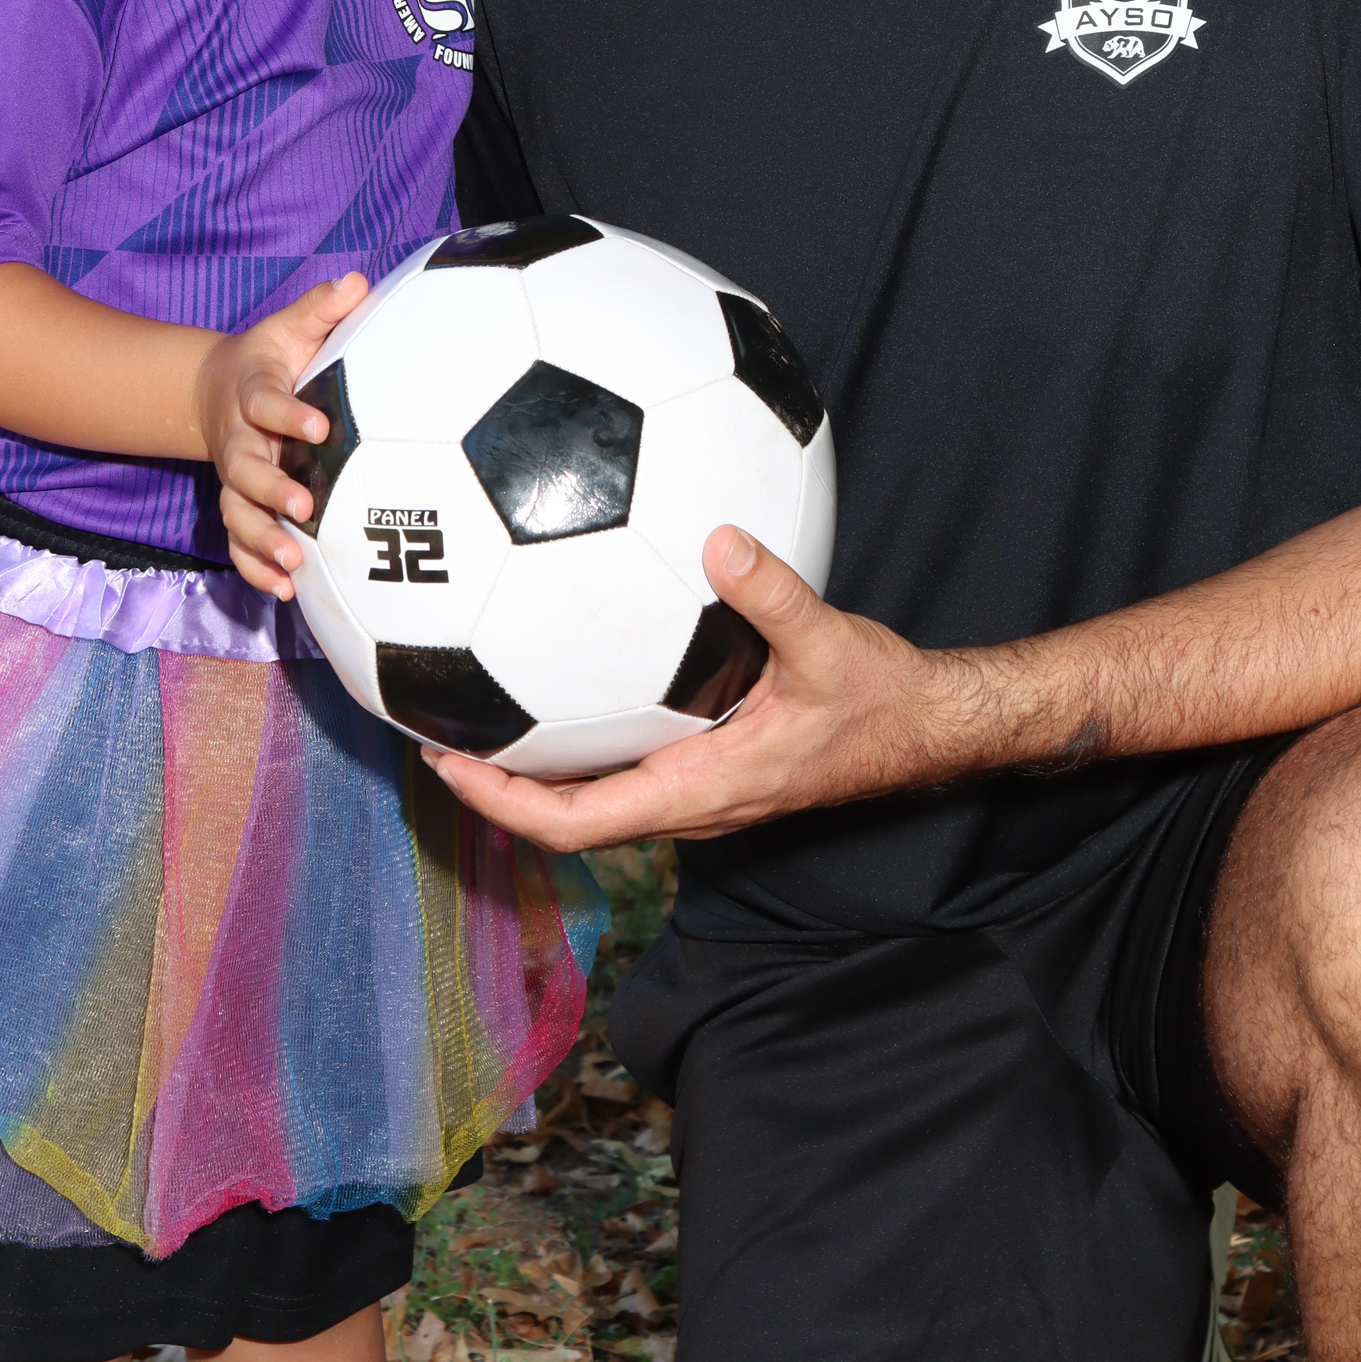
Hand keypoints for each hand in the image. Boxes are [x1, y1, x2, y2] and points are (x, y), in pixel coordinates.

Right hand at [198, 273, 368, 596]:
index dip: (289, 414)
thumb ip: (321, 307)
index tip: (319, 425)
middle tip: (303, 508)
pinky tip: (284, 591)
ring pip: (237, 515)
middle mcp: (239, 442)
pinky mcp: (238, 505)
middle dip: (270, 491)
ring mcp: (235, 479)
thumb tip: (359, 279)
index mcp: (253, 396)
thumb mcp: (289, 327)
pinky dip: (254, 568)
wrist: (217, 390)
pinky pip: (238, 543)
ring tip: (292, 564)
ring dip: (261, 541)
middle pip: (244, 471)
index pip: (267, 403)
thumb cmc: (269, 357)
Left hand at [427, 525, 948, 849]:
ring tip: (476, 704)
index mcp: (701, 792)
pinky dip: (582, 733)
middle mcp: (688, 801)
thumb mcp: (830, 643)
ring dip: (533, 765)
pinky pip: (627, 759)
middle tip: (433, 730)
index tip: (448, 764)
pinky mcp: (710, 760)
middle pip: (568, 816)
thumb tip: (719, 538)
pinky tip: (564, 670)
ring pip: (595, 792)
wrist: (926, 727)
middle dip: (496, 786)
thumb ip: (773, 594)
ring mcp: (698, 785)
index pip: (578, 824)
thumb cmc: (882, 701)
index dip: (504, 803)